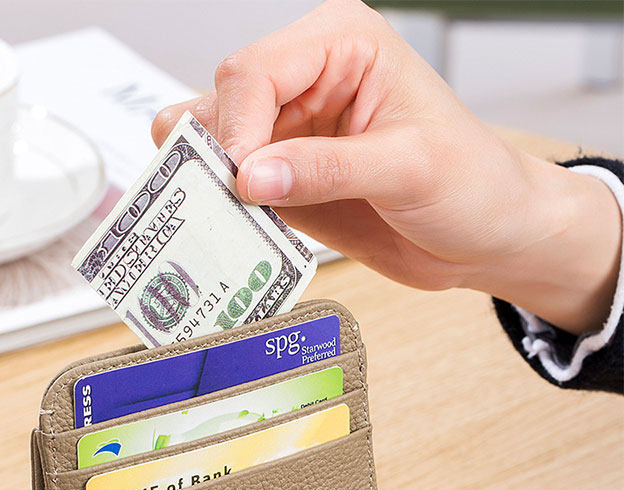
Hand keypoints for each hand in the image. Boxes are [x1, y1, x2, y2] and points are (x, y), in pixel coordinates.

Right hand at [152, 0, 621, 334]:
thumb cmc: (473, 183)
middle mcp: (307, 83)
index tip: (242, 181)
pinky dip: (225, 212)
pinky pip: (233, 190)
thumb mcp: (409, 169)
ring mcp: (292, 134)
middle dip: (215, 154)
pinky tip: (238, 233)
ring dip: (209, 183)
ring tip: (223, 220)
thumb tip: (252, 176)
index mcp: (342, 46)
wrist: (486, 237)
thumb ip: (327, 169)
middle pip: (222, 103)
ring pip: (215, 145)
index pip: (256, 72)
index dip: (237, 126)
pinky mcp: (286, 181)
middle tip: (222, 202)